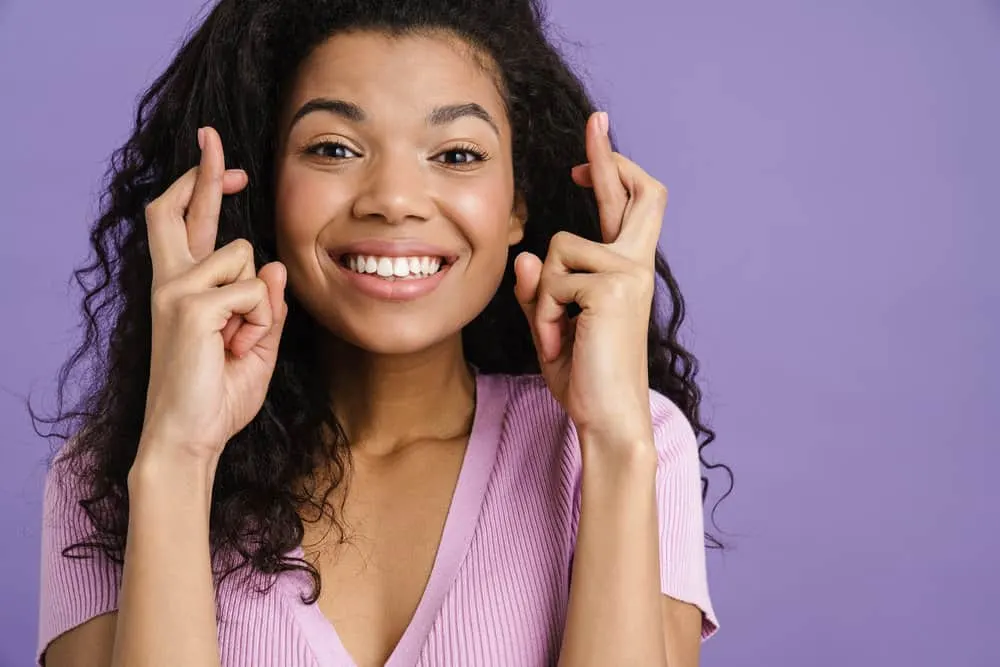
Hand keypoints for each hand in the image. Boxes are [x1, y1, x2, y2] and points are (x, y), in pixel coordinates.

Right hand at [139, 126, 287, 466]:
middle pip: (175, 208)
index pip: (185, 223)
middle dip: (202, 172)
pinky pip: (252, 293)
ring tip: (239, 343)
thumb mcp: (257, 343)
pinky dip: (259, 323)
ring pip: (244, 258)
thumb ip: (265, 304)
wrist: (190, 438)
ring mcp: (175, 291)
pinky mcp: (189, 306)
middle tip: (214, 140)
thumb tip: (273, 266)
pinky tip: (236, 350)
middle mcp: (170, 281)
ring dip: (259, 303)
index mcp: (183, 287)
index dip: (201, 184)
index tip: (219, 156)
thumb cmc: (219, 394)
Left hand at [513, 111, 666, 446]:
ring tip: (557, 335)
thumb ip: (540, 288)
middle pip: (640, 193)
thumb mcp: (552, 325)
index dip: (612, 169)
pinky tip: (560, 341)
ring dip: (542, 297)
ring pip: (557, 249)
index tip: (596, 138)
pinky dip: (542, 314)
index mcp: (624, 271)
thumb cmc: (583, 374)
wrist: (607, 418)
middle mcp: (635, 265)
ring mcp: (628, 272)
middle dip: (611, 155)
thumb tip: (527, 255)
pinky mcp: (613, 286)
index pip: (626, 207)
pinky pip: (551, 280)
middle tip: (596, 121)